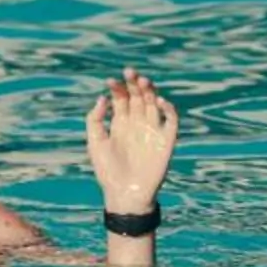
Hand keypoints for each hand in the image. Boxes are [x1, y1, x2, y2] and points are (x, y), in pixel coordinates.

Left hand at [86, 70, 178, 213]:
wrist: (125, 194)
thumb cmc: (108, 171)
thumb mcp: (95, 143)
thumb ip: (94, 120)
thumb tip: (102, 97)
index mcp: (120, 123)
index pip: (121, 98)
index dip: (117, 87)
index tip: (110, 81)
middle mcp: (137, 123)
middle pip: (139, 96)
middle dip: (134, 83)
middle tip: (130, 72)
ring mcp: (153, 130)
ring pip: (154, 103)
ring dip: (150, 91)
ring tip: (143, 81)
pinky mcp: (167, 140)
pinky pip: (171, 120)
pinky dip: (168, 109)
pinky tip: (158, 101)